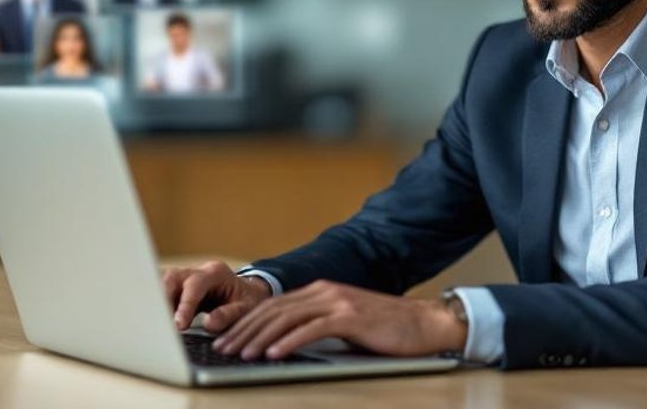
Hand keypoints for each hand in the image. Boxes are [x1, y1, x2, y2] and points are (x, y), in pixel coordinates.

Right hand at [162, 260, 272, 331]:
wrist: (247, 294)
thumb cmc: (247, 301)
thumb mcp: (247, 308)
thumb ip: (229, 315)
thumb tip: (208, 323)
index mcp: (216, 272)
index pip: (194, 285)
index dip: (184, 305)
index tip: (179, 325)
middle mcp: (197, 271)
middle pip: (172, 278)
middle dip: (162, 301)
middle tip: (160, 326)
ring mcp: (185, 277)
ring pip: (161, 283)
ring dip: (156, 303)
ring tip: (155, 325)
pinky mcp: (177, 287)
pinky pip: (160, 290)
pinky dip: (155, 304)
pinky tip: (153, 320)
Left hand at [212, 280, 467, 359]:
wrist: (424, 324)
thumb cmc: (385, 329)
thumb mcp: (343, 323)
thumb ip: (315, 325)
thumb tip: (282, 344)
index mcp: (319, 291)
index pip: (273, 306)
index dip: (246, 323)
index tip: (226, 340)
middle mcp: (324, 291)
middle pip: (273, 310)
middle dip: (244, 330)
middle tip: (223, 349)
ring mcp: (337, 301)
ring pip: (287, 318)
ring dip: (260, 338)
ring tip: (241, 354)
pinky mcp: (351, 317)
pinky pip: (312, 329)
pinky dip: (290, 341)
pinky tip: (274, 354)